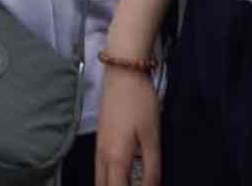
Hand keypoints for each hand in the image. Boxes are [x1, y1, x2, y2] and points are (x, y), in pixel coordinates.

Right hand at [95, 63, 160, 185]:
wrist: (122, 75)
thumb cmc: (139, 104)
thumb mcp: (152, 138)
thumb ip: (152, 168)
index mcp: (116, 158)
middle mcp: (102, 156)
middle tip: (135, 185)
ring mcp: (99, 147)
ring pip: (99, 179)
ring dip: (111, 185)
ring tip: (128, 182)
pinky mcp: (100, 139)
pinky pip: (99, 168)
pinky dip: (108, 178)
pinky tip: (120, 175)